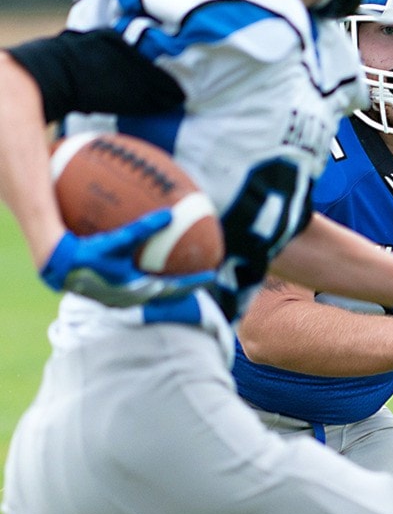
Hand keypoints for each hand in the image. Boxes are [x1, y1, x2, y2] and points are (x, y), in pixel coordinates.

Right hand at [40, 210, 215, 307]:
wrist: (59, 267)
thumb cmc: (88, 253)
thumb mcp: (119, 240)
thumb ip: (144, 228)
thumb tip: (170, 214)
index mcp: (138, 290)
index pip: (175, 289)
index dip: (195, 282)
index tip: (213, 275)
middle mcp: (132, 298)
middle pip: (168, 295)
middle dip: (186, 286)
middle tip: (203, 277)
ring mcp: (121, 299)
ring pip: (153, 294)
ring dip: (169, 286)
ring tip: (182, 276)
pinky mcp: (111, 294)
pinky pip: (139, 288)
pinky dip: (150, 280)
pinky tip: (146, 267)